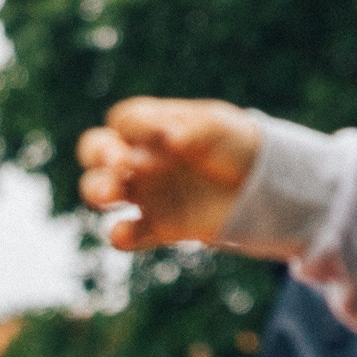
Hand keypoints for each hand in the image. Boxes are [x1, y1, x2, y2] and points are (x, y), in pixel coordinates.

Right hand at [76, 99, 264, 251]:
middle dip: (97, 153)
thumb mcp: (219, 127)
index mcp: (153, 126)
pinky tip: (124, 233)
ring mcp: (145, 193)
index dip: (133, 127)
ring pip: (100, 190)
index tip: (163, 136)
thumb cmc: (235, 145)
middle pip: (95, 149)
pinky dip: (119, 236)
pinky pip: (126, 234)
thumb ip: (192, 130)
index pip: (124, 120)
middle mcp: (140, 158)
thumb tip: (168, 139)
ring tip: (110, 194)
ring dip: (96, 189)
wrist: (261, 185)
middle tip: (117, 161)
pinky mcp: (157, 227)